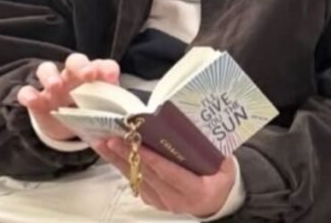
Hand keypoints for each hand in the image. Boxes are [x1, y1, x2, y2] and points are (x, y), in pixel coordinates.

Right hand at [16, 53, 119, 141]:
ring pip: (47, 69)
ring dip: (51, 75)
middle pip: (75, 60)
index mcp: (95, 77)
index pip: (102, 65)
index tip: (111, 77)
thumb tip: (121, 125)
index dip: (106, 69)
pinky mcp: (36, 100)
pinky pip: (27, 91)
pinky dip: (28, 94)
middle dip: (80, 65)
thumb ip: (112, 114)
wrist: (70, 127)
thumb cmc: (92, 113)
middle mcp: (73, 76)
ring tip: (56, 86)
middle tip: (87, 74)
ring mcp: (52, 86)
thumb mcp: (104, 113)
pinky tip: (32, 100)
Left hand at [94, 139, 234, 218]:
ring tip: (104, 143)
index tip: (137, 144)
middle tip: (112, 139)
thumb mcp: (225, 166)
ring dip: (119, 160)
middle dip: (128, 155)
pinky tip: (114, 155)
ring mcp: (162, 202)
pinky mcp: (153, 200)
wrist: (215, 204)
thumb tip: (201, 126)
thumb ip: (214, 150)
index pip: (169, 173)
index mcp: (196, 190)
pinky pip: (136, 182)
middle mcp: (175, 199)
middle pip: (147, 175)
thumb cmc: (220, 181)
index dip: (151, 158)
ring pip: (137, 179)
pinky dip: (123, 167)